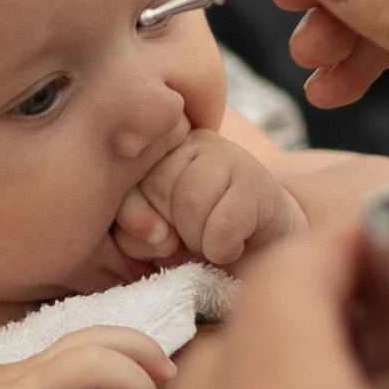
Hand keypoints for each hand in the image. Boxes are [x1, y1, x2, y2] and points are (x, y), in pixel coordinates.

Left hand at [111, 130, 304, 272]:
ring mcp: (226, 152)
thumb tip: (157, 232)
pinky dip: (223, 249)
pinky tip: (232, 246)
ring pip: (190, 203)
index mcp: (153, 148)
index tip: (161, 239)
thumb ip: (132, 230)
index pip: (125, 185)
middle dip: (171, 231)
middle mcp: (187, 139)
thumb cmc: (197, 239)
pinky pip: (222, 224)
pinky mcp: (255, 179)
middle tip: (190, 239)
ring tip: (210, 241)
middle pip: (157, 188)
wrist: (264, 245)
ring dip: (198, 241)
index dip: (137, 225)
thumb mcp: (153, 237)